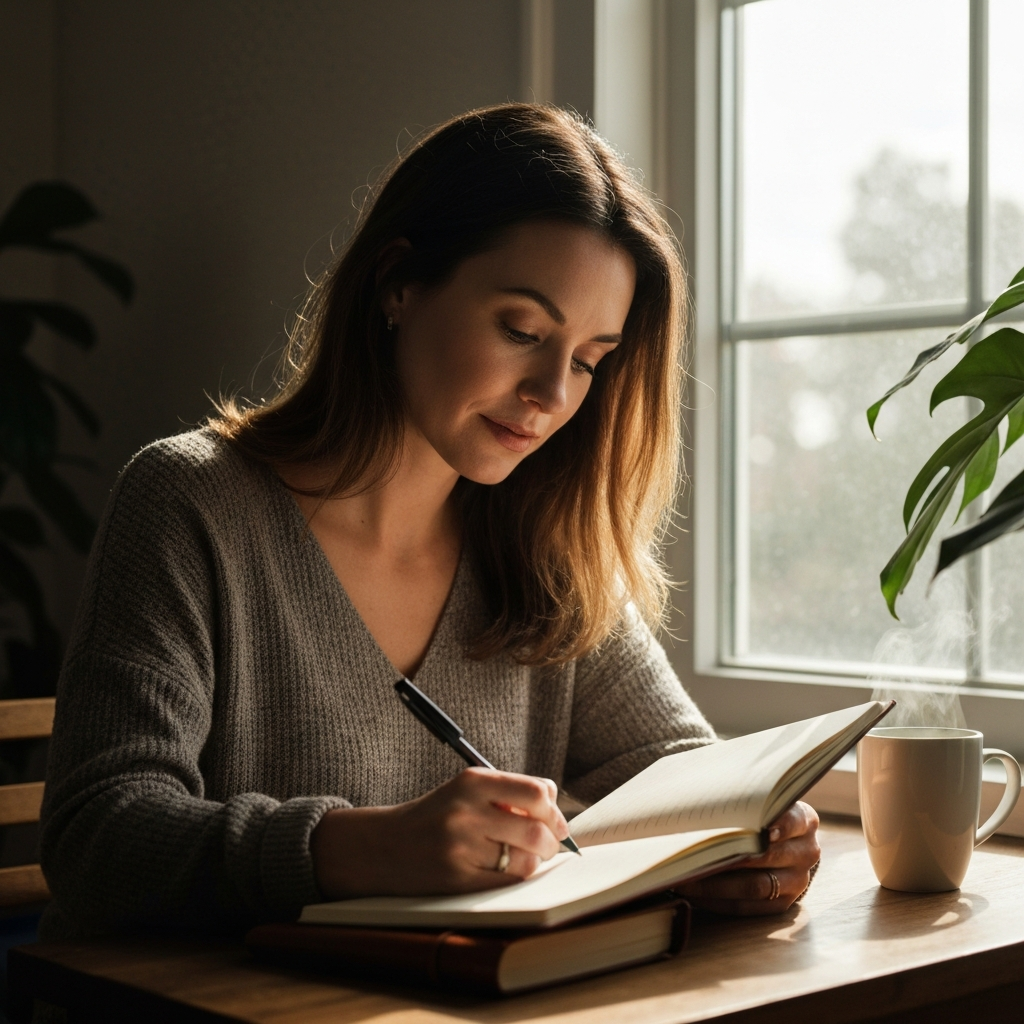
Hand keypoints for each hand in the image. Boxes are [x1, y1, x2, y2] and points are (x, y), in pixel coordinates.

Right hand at [311, 768, 569, 898]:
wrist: (382, 846)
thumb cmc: (434, 817)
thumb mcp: (464, 791)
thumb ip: (506, 794)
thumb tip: (555, 809)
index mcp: (471, 781)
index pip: (536, 791)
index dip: (554, 809)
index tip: (555, 820)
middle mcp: (466, 810)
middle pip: (536, 828)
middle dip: (551, 840)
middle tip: (550, 844)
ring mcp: (460, 846)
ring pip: (525, 859)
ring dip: (534, 861)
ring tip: (525, 857)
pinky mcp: (456, 878)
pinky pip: (507, 880)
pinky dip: (517, 876)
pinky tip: (508, 870)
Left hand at [676, 801, 819, 915]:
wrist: (784, 843)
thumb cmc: (760, 814)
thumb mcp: (762, 801)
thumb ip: (746, 798)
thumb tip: (700, 797)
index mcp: (805, 821)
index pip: (794, 821)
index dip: (779, 825)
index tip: (760, 828)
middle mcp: (807, 852)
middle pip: (768, 856)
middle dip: (730, 854)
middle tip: (696, 851)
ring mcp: (797, 881)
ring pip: (755, 886)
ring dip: (717, 884)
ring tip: (686, 876)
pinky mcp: (782, 905)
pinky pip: (747, 907)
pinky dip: (718, 900)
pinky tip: (694, 892)